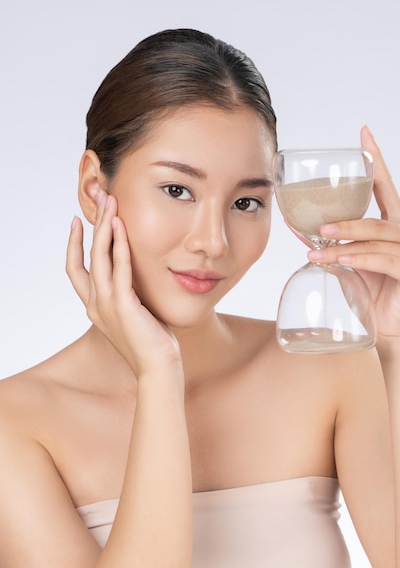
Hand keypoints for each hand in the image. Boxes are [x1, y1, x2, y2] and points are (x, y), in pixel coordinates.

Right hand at [66, 192, 181, 375]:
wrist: (158, 368)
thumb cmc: (151, 342)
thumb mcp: (134, 313)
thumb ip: (129, 294)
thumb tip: (135, 276)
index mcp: (95, 306)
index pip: (76, 269)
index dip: (74, 244)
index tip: (79, 221)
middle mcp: (95, 304)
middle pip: (86, 255)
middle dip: (92, 224)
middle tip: (99, 198)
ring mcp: (106, 305)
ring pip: (99, 257)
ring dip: (105, 227)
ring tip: (110, 202)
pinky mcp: (123, 306)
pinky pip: (120, 269)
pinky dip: (119, 246)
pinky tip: (122, 227)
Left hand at [307, 126, 399, 343]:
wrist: (388, 330)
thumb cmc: (369, 292)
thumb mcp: (347, 262)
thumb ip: (330, 243)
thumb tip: (297, 227)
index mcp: (396, 225)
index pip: (386, 187)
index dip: (376, 160)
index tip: (364, 132)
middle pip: (375, 219)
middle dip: (344, 222)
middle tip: (317, 226)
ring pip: (377, 240)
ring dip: (344, 244)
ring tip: (317, 250)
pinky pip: (385, 261)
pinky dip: (360, 260)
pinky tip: (340, 261)